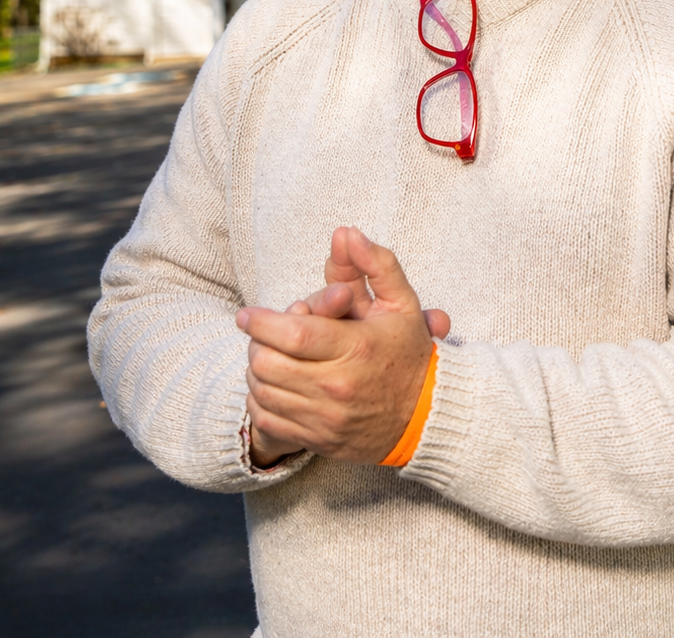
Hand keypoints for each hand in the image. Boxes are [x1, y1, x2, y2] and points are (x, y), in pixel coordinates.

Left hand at [237, 227, 448, 463]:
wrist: (427, 416)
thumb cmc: (410, 353)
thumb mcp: (401, 303)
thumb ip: (374, 263)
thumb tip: (346, 233)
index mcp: (356, 348)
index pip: (292, 334)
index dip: (261, 321)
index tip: (246, 314)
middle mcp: (338, 386)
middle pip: (268, 364)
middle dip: (256, 344)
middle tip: (262, 334)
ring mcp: (327, 418)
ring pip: (264, 393)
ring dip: (257, 371)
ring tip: (270, 356)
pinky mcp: (320, 441)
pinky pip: (269, 421)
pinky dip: (261, 401)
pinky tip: (276, 385)